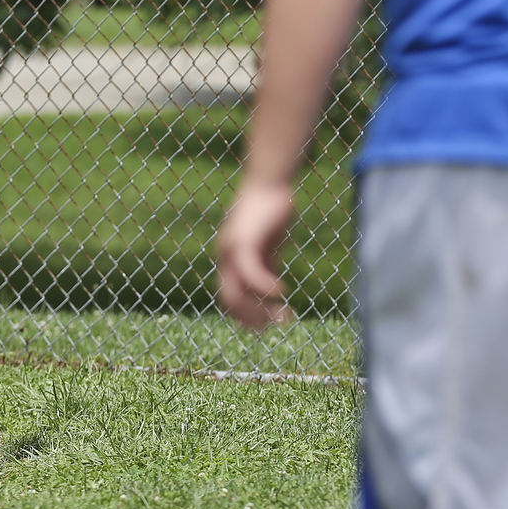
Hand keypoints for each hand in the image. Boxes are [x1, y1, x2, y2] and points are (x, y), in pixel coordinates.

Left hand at [216, 181, 294, 330]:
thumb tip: (271, 292)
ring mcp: (231, 250)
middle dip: (252, 318)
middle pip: (229, 300)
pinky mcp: (243, 241)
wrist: (269, 182)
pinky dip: (265, 287)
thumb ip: (266, 266)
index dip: (246, 315)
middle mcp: (225, 257)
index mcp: (229, 259)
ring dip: (259, 308)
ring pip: (236, 291)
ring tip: (282, 316)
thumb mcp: (268, 246)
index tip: (267, 326)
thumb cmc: (271, 211)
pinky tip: (282, 292)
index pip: (230, 297)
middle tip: (275, 326)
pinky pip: (251, 273)